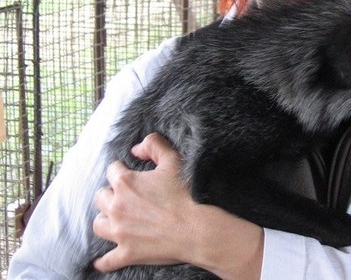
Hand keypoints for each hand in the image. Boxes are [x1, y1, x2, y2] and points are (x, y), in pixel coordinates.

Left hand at [92, 132, 263, 278]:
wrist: (196, 229)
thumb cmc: (185, 194)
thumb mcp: (173, 160)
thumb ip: (154, 145)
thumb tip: (136, 149)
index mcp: (125, 183)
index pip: (112, 170)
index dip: (122, 170)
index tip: (131, 174)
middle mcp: (116, 207)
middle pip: (100, 197)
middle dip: (111, 195)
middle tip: (125, 197)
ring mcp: (119, 232)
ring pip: (98, 225)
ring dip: (105, 221)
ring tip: (116, 220)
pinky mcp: (126, 253)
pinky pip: (106, 261)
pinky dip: (103, 261)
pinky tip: (101, 260)